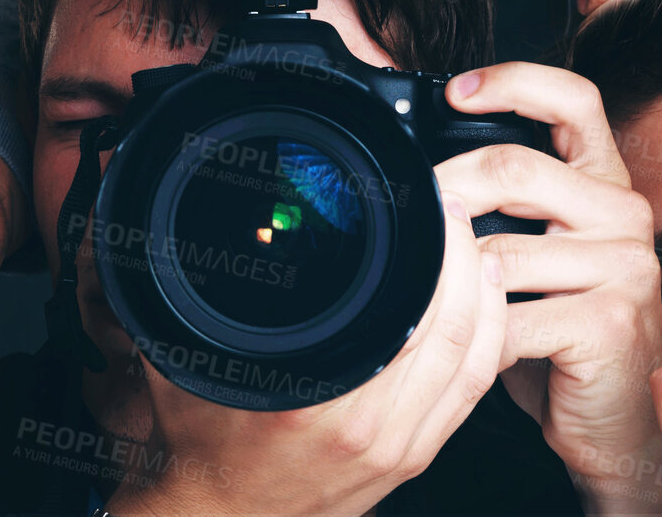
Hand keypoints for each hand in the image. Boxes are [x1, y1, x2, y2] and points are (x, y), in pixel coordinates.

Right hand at [109, 154, 508, 515]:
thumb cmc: (199, 450)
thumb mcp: (189, 360)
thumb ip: (194, 294)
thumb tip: (176, 232)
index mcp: (325, 403)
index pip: (419, 314)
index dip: (438, 250)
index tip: (430, 202)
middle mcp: (373, 429)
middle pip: (460, 331)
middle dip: (467, 259)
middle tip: (455, 210)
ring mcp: (400, 448)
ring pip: (475, 362)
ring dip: (485, 297)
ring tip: (476, 246)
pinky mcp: (411, 459)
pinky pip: (469, 394)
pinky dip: (486, 344)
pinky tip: (482, 309)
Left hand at [444, 63, 661, 513]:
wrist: (620, 421)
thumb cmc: (567, 332)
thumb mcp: (542, 255)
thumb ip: (509, 209)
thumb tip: (428, 180)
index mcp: (605, 183)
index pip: (574, 101)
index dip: (515, 82)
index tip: (456, 92)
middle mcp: (624, 213)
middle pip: (515, 168)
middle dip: (446, 189)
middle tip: (408, 218)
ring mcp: (623, 266)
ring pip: (499, 251)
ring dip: (453, 282)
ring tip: (437, 300)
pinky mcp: (609, 321)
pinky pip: (510, 316)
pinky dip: (476, 336)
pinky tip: (471, 347)